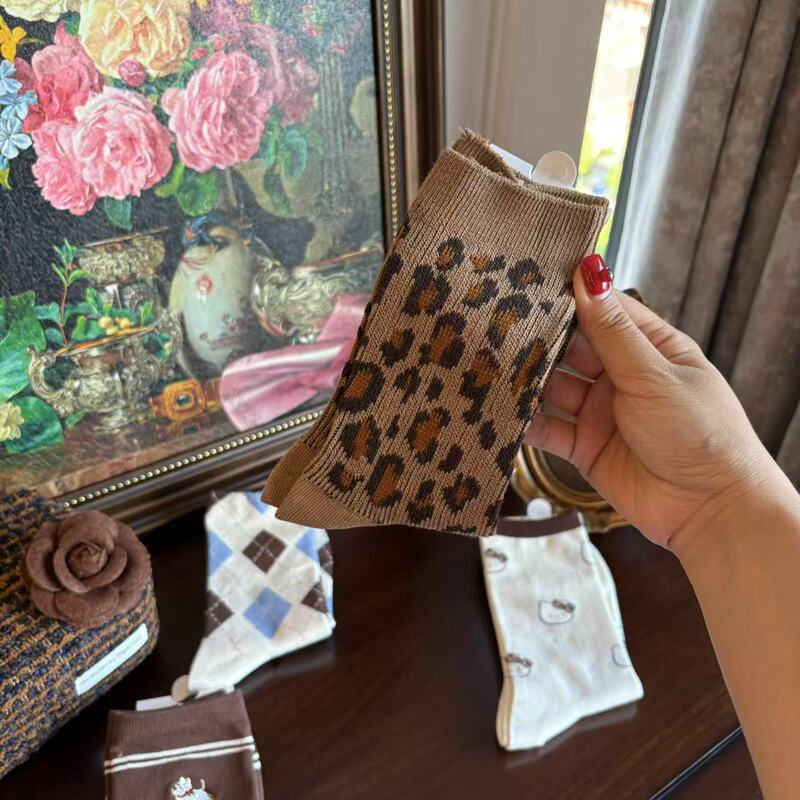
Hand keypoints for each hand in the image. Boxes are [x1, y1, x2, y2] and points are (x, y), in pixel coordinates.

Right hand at [525, 254, 783, 548]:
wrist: (708, 510)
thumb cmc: (700, 433)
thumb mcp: (653, 375)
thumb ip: (612, 331)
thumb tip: (591, 273)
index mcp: (649, 349)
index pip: (603, 313)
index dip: (570, 299)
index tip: (530, 283)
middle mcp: (621, 377)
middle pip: (571, 350)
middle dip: (539, 341)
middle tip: (499, 327)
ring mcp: (600, 412)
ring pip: (554, 388)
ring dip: (528, 381)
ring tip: (492, 366)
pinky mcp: (584, 447)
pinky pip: (548, 428)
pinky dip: (526, 421)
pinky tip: (503, 410)